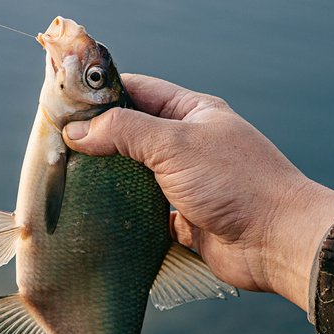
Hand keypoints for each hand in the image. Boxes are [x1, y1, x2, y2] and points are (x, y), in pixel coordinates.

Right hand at [63, 74, 333, 311]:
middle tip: (56, 148)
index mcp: (192, 113)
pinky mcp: (184, 220)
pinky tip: (95, 216)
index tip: (62, 104)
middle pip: (131, 135)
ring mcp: (186, 183)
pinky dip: (123, 214)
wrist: (277, 242)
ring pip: (135, 176)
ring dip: (108, 180)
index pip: (137, 91)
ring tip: (68, 182)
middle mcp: (189, 144)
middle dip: (97, 141)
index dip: (100, 95)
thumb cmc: (235, 183)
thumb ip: (124, 133)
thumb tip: (77, 131)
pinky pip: (145, 213)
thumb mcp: (175, 145)